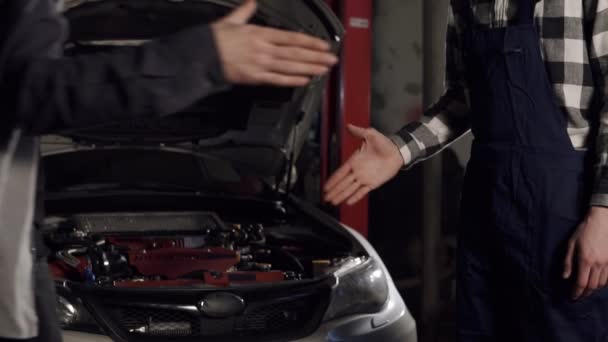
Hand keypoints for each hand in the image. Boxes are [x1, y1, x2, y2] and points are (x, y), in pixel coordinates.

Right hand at [211, 0, 337, 86]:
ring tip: (323, 70)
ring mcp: (261, 64)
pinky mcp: (255, 78)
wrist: (201, 56)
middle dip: (316, 57)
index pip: (291, 38)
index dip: (310, 42)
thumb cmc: (214, 40)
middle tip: (332, 60)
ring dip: (309, 68)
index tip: (323, 45)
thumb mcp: (231, 20)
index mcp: (261, 34)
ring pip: (290, 66)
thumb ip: (245, 12)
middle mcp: (264, 49)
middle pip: (296, 53)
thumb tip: (251, 2)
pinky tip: (304, 80)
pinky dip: (292, 80)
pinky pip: (278, 80)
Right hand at [323, 125, 403, 205]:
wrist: (397, 151)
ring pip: (350, 189)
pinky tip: (348, 202)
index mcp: (355, 160)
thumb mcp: (371, 135)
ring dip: (341, 195)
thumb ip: (359, 131)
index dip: (333, 179)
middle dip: (334, 191)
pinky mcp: (373, 183)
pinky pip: (362, 191)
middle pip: (343, 183)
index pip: (340, 172)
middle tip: (326, 197)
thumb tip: (349, 126)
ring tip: (333, 202)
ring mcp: (365, 178)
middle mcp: (358, 171)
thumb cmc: (385, 143)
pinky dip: (356, 197)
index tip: (326, 185)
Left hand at [563, 206, 607, 298]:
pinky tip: (597, 283)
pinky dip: (603, 283)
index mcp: (585, 260)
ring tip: (586, 291)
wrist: (602, 221)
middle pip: (592, 286)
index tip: (572, 297)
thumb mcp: (571, 245)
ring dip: (593, 290)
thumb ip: (568, 262)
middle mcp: (598, 264)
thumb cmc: (584, 231)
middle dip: (584, 294)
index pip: (581, 283)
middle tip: (578, 297)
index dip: (576, 292)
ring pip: (602, 283)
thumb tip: (566, 277)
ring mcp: (607, 263)